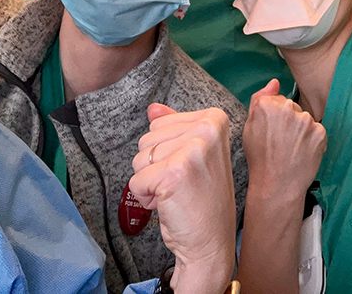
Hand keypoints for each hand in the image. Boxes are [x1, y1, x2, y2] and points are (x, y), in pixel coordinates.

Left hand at [131, 105, 236, 293]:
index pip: (159, 123)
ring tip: (176, 193)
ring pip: (139, 158)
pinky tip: (169, 203)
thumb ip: (173, 128)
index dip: (164, 151)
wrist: (211, 242)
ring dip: (150, 181)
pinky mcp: (175, 172)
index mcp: (215, 119)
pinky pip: (136, 180)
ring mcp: (193, 150)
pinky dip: (146, 197)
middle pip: (147, 138)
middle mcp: (208, 129)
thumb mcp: (192, 156)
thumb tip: (153, 109)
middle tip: (182, 184)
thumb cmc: (202, 201)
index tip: (188, 168)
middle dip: (155, 166)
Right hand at [242, 80, 325, 200]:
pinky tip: (302, 152)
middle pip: (292, 107)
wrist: (277, 184)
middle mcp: (288, 108)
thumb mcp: (249, 127)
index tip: (271, 131)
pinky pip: (317, 131)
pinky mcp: (320, 133)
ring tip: (291, 148)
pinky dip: (312, 140)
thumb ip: (259, 99)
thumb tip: (274, 82)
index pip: (275, 100)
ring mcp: (306, 121)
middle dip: (288, 120)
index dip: (273, 116)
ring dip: (301, 130)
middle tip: (281, 141)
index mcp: (267, 105)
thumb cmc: (260, 158)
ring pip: (305, 119)